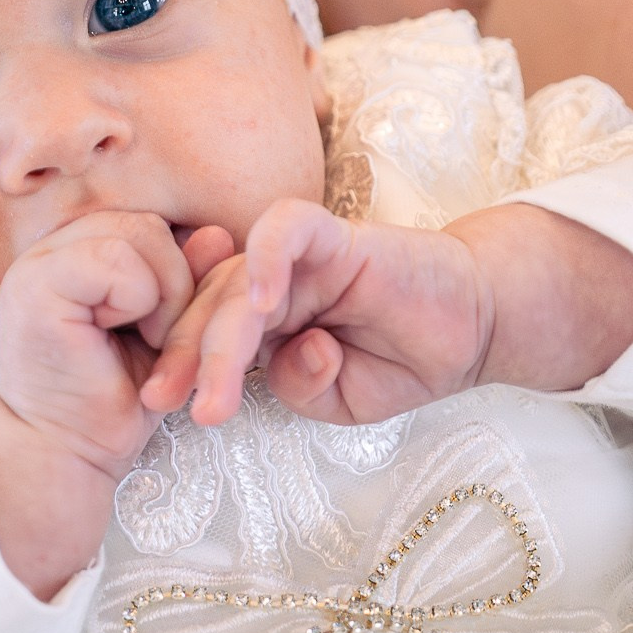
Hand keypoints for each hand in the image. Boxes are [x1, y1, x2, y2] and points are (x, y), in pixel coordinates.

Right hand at [0, 211, 230, 596]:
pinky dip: (139, 301)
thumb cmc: (115, 399)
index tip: (159, 333)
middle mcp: (51, 247)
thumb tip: (218, 235)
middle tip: (157, 340)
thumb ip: (184, 279)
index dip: (174, 273)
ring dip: (162, 295)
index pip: (147, 225)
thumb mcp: (165, 328)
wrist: (69, 455)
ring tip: (143, 342)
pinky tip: (120, 339)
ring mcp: (38, 262)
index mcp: (76, 251)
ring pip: (139, 233)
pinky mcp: (36, 285)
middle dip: (175, 283)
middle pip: (147, 225)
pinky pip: (117, 260)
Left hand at [142, 199, 632, 426]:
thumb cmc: (400, 360)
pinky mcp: (337, 236)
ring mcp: (301, 257)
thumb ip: (300, 386)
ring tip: (215, 390)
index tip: (160, 405)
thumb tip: (289, 353)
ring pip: (238, 276)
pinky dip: (268, 256)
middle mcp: (271, 281)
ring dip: (220, 334)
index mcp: (260, 318)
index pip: (203, 330)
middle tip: (170, 401)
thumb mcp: (339, 399)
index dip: (178, 363)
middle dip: (183, 354)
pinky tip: (264, 302)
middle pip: (209, 304)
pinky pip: (288, 228)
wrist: (473, 330)